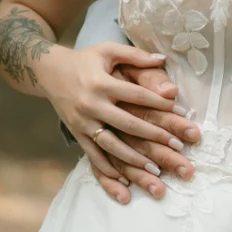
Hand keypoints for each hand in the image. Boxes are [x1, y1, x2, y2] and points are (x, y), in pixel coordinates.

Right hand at [37, 42, 189, 199]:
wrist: (49, 72)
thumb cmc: (85, 59)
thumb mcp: (108, 50)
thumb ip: (136, 55)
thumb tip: (163, 58)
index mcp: (102, 83)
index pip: (136, 95)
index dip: (160, 103)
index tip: (182, 113)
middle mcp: (91, 105)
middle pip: (127, 124)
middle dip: (154, 136)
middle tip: (177, 147)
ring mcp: (83, 122)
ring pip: (111, 145)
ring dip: (133, 160)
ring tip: (155, 171)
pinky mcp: (76, 134)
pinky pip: (92, 155)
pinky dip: (107, 169)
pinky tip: (124, 181)